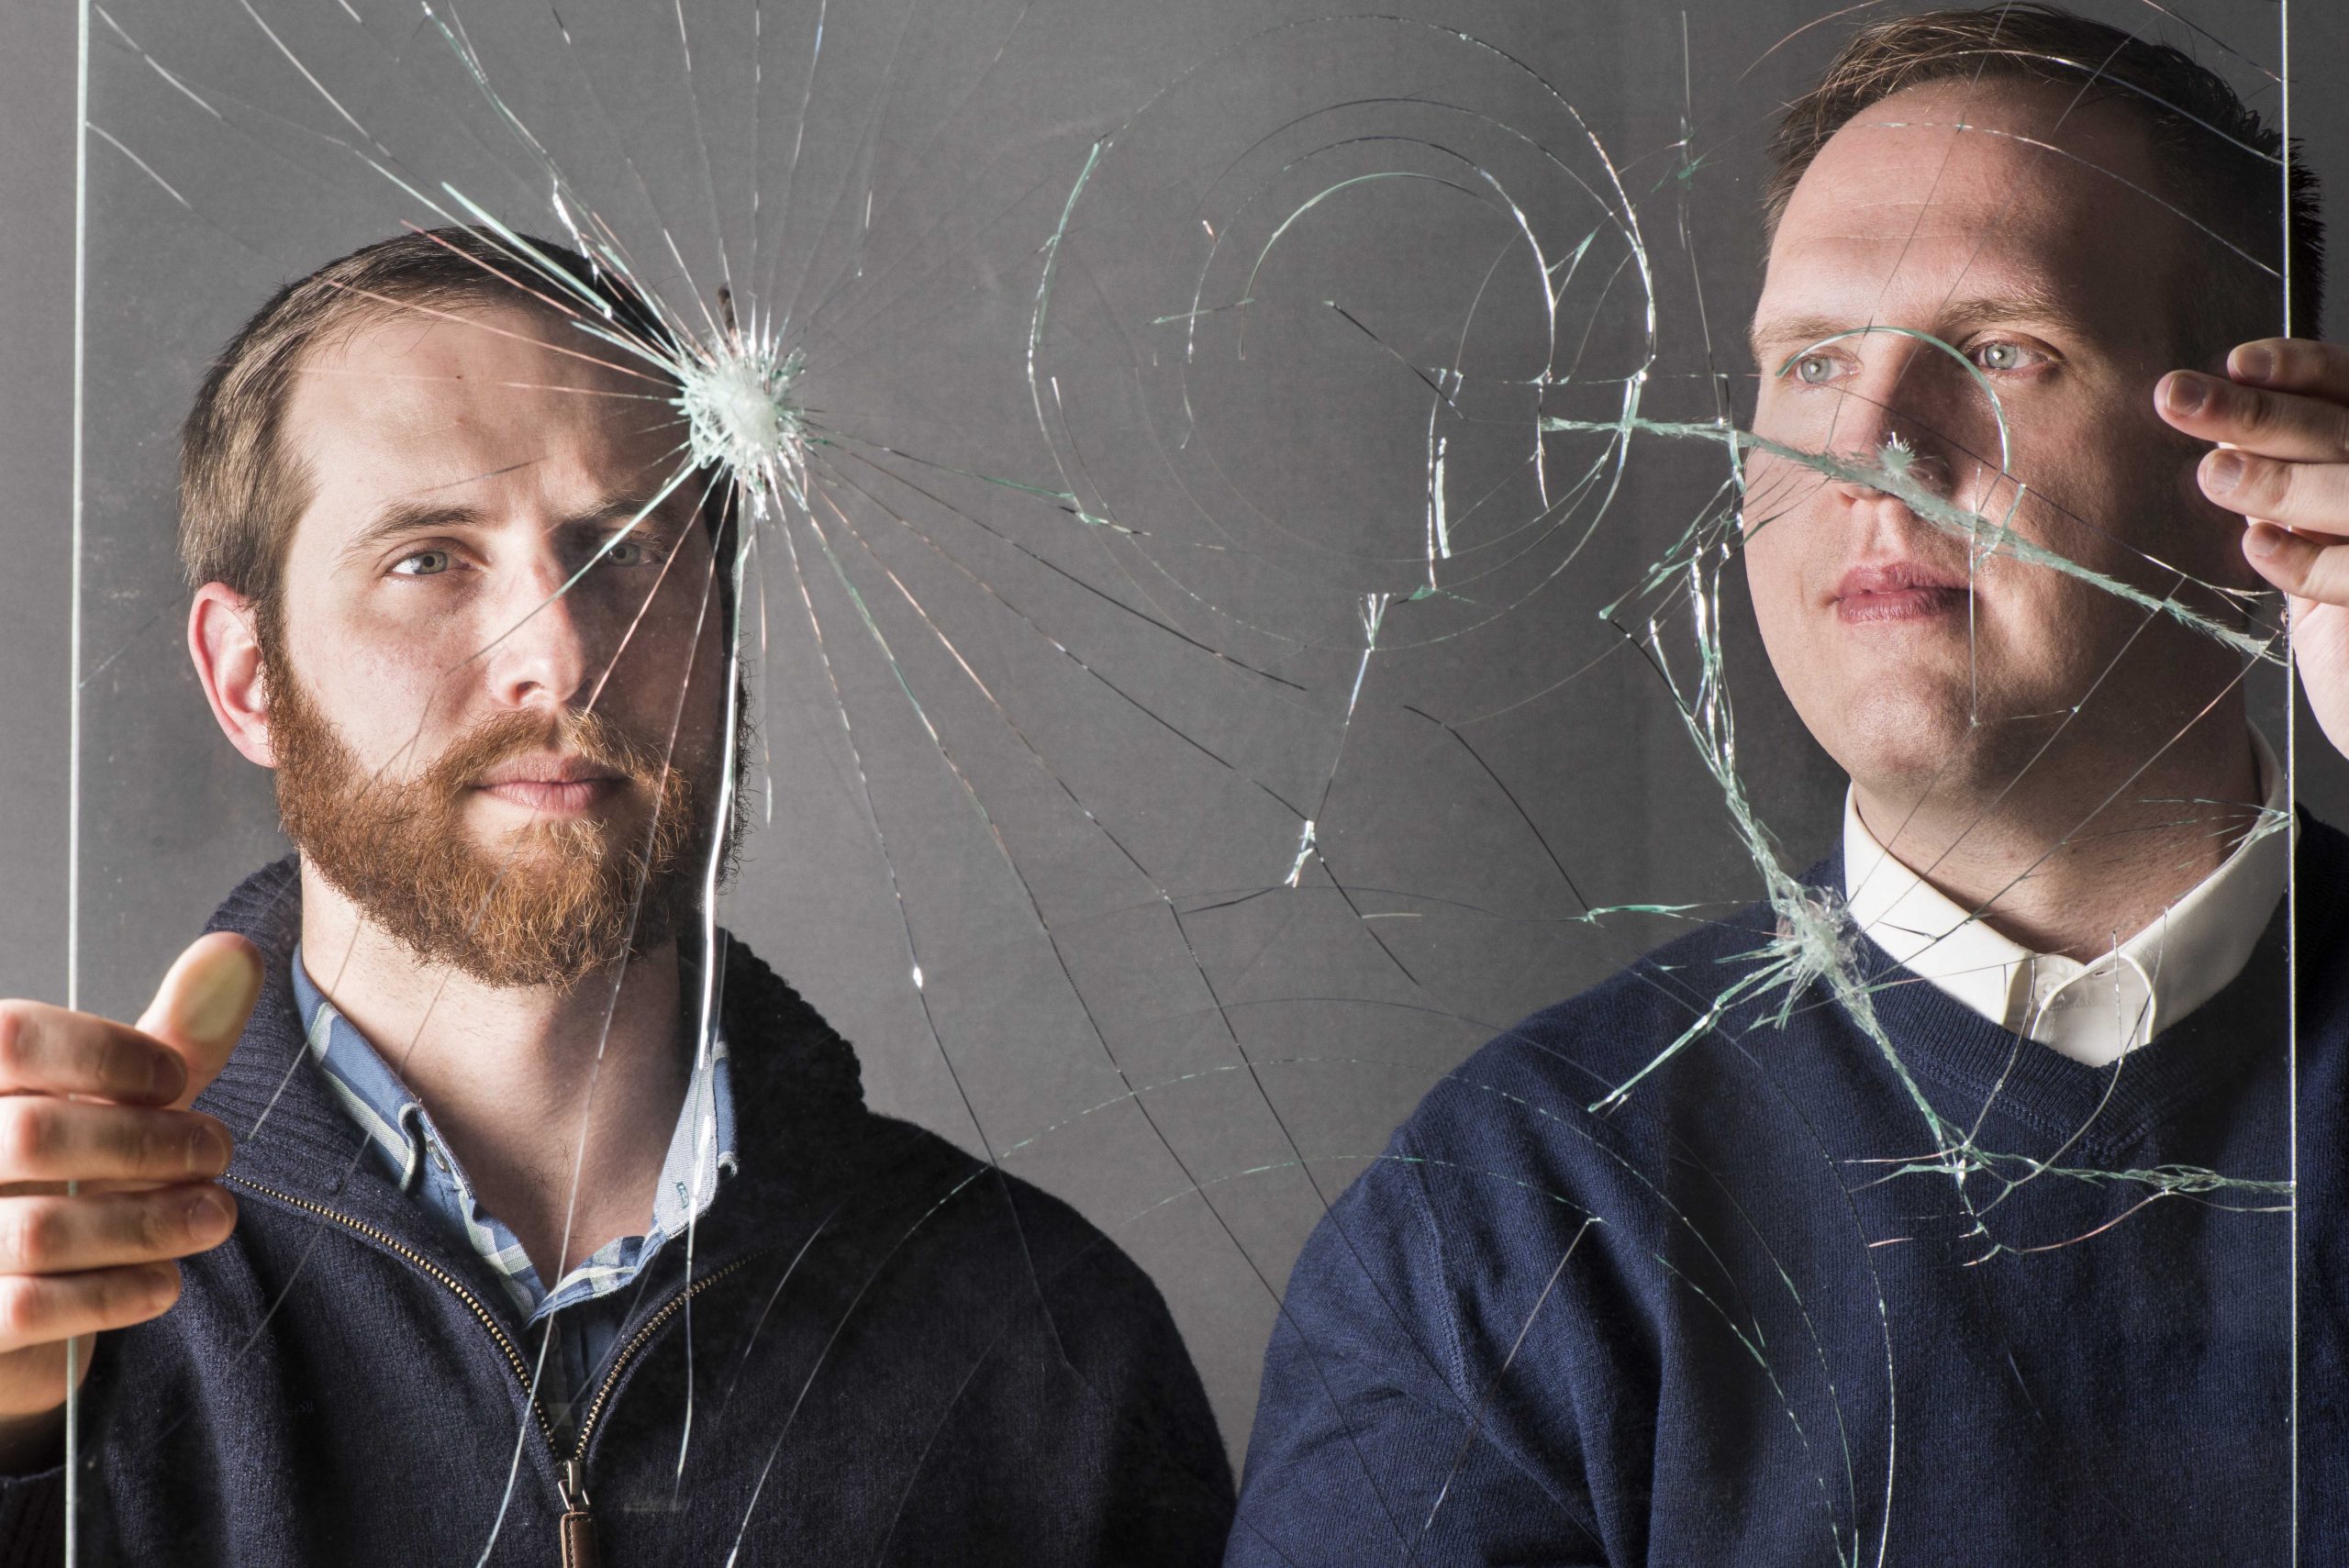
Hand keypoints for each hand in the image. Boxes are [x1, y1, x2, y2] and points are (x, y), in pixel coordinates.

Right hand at [0, 935, 259, 1468]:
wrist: (8, 1306)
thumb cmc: (67, 1178)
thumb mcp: (118, 1100)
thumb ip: (176, 1033)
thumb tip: (238, 951)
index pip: (9, 1038)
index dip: (106, 1054)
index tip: (174, 1080)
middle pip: (34, 1136)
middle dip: (150, 1145)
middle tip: (216, 1151)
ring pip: (41, 1231)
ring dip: (153, 1223)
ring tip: (214, 1214)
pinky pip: (31, 1311)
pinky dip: (117, 1293)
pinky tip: (164, 1281)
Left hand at [2157, 339, 2348, 754]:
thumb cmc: (2338, 614)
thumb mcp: (2308, 534)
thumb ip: (2281, 483)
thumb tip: (2208, 427)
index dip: (2302, 369)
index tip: (2235, 363)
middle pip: (2341, 433)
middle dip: (2257, 413)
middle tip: (2177, 399)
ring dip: (2279, 480)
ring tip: (2214, 475)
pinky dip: (2303, 560)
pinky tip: (2258, 547)